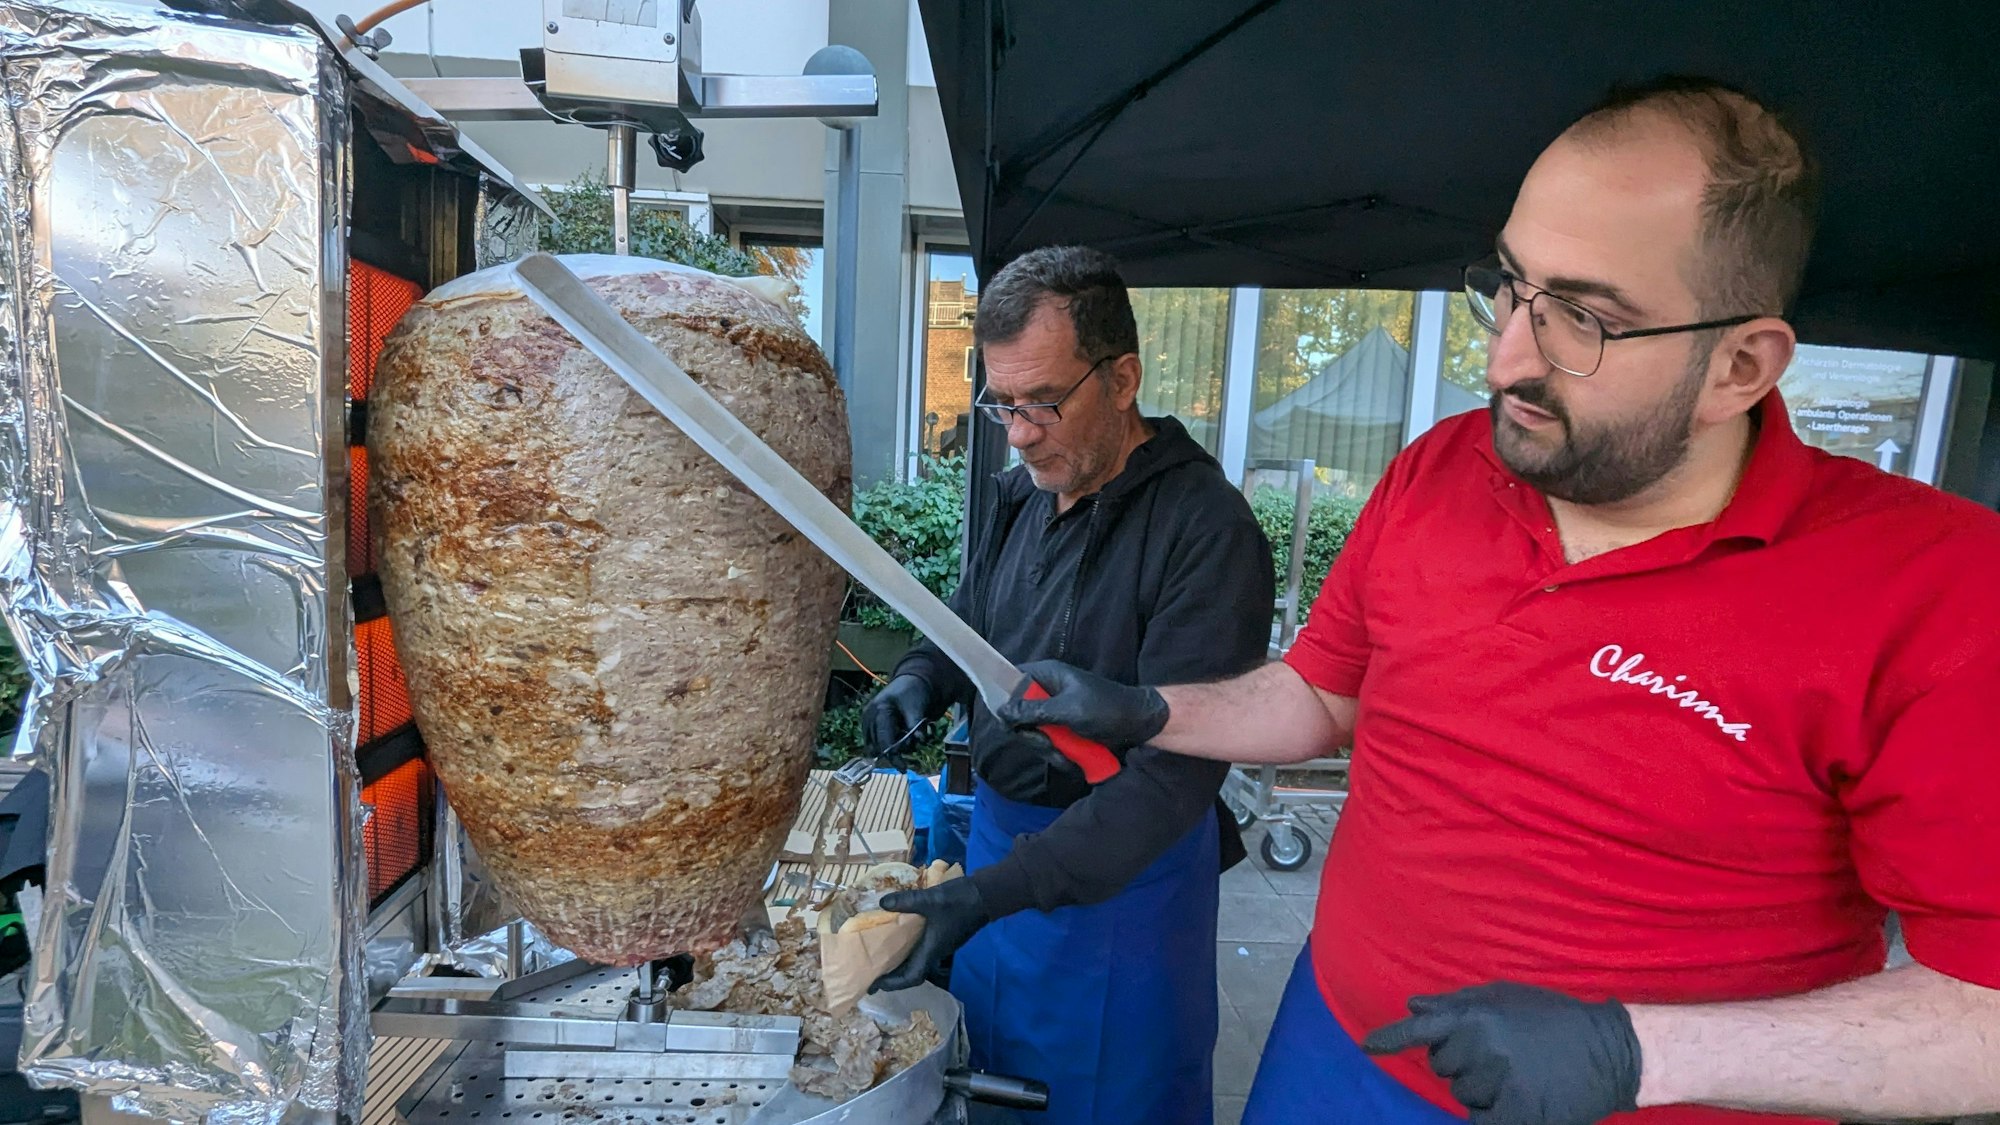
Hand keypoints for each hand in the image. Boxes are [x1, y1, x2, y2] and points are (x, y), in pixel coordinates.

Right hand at [861, 675, 931, 768]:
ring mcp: (866, 720)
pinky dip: (886, 743)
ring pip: (874, 746)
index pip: (884, 741)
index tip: (904, 768)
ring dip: (889, 748)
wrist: (909, 683)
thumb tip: (919, 741)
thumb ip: (916, 725)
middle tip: (911, 748)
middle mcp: (869, 717)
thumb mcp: (917, 707)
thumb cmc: (913, 693)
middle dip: (894, 752)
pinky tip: (897, 735)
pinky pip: (874, 742)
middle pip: (877, 746)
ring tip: (905, 737)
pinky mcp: (868, 724)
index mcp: (879, 711)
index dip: (894, 756)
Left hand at [867, 878, 989, 993]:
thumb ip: (907, 901)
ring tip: (880, 957)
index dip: (893, 984)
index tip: (875, 984)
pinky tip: (898, 937)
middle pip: (911, 973)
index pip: (911, 978)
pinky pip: (921, 948)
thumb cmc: (960, 902)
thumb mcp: (931, 899)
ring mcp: (941, 943)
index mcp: (932, 950)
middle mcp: (936, 952)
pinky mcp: (943, 935)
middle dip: (892, 977)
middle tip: (871, 973)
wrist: (986, 895)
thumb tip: (881, 904)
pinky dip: (907, 949)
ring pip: (916, 961)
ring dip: (899, 963)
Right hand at [994, 660, 1168, 752]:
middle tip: (1050, 744)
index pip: (1009, 682)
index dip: (1007, 703)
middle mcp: (1046, 691)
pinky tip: (1072, 759)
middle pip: (1018, 716)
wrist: (1140, 726)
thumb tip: (1001, 711)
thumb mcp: (1068, 710)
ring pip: (1032, 735)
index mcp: (1046, 675)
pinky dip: (1058, 755)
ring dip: (1049, 750)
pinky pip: (1048, 745)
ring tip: (1068, 755)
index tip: (1013, 723)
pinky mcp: (1062, 729)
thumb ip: (1033, 711)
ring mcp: (1053, 712)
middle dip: (1034, 736)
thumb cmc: (1107, 709)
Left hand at [1362, 982, 1640, 1124]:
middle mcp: (1481, 1045)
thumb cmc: (1554, 1020)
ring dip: (1480, 1091)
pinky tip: (1514, 1102)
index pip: (1421, 1028)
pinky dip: (1490, 1116)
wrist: (1612, 1049)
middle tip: (1499, 1056)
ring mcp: (1499, 1080)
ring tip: (1516, 1076)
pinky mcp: (1518, 1113)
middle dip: (1461, 1063)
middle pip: (1441, 1067)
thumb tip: (1413, 1004)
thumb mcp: (1505, 998)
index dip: (1391, 1038)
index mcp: (1476, 1014)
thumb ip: (1456, 1003)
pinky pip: (1480, 1122)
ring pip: (1462, 1096)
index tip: (1368, 1047)